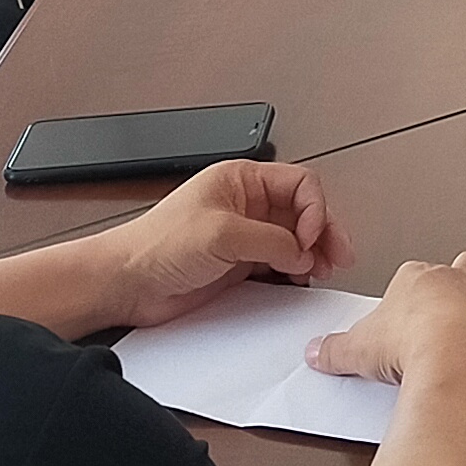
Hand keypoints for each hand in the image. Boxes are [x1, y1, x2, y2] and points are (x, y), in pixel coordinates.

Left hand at [95, 162, 351, 330]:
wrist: (127, 284)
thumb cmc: (156, 246)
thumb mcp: (221, 233)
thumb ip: (270, 240)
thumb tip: (303, 250)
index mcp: (241, 180)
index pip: (300, 183)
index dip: (314, 209)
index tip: (310, 238)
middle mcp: (247, 205)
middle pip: (303, 212)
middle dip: (323, 232)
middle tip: (338, 256)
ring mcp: (244, 236)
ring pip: (296, 239)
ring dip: (313, 253)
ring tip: (322, 270)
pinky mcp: (240, 265)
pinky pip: (281, 264)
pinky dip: (296, 272)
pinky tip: (300, 281)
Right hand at [308, 251, 465, 393]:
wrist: (453, 363)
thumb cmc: (410, 347)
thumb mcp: (357, 349)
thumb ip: (335, 349)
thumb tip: (316, 352)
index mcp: (419, 279)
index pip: (415, 272)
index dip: (416, 285)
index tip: (411, 299)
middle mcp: (458, 282)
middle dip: (464, 272)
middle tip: (458, 286)